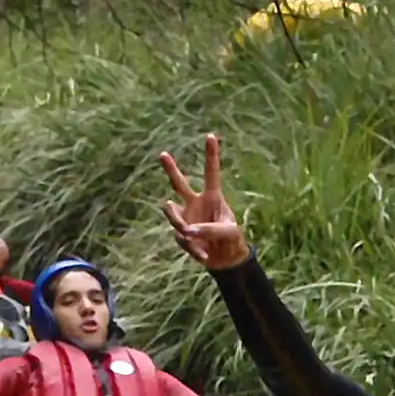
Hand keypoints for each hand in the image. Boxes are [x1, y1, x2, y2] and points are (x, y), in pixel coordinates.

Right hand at [159, 133, 251, 269]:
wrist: (224, 259)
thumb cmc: (231, 239)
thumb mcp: (228, 232)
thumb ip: (210, 229)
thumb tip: (187, 231)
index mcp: (213, 196)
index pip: (211, 173)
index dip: (211, 155)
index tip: (211, 136)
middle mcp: (196, 203)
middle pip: (179, 184)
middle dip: (171, 169)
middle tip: (163, 154)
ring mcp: (186, 217)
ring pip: (172, 213)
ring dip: (178, 222)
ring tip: (187, 231)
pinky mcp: (181, 233)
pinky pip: (180, 237)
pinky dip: (192, 248)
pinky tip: (203, 254)